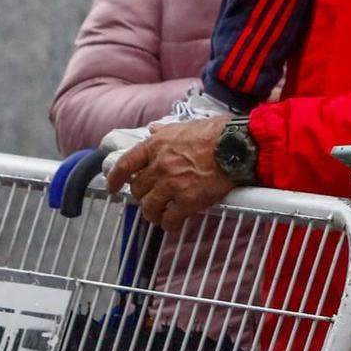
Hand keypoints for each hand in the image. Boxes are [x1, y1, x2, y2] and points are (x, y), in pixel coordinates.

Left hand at [106, 118, 233, 231]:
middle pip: (137, 189)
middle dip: (142, 196)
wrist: (239, 146)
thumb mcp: (185, 126)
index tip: (112, 187)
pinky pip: (170, 219)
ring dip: (153, 213)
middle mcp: (160, 166)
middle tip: (150, 199)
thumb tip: (153, 129)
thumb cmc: (217, 132)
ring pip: (149, 207)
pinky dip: (169, 224)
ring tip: (160, 215)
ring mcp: (172, 184)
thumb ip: (165, 131)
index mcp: (157, 146)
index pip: (126, 164)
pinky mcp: (188, 200)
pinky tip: (174, 224)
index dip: (115, 178)